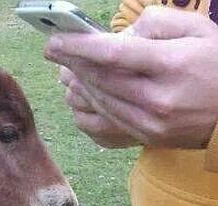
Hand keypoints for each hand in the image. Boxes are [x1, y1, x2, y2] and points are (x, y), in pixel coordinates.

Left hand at [45, 6, 217, 148]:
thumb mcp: (197, 30)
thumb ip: (155, 24)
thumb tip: (119, 35)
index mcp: (171, 65)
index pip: (112, 55)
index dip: (78, 48)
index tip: (53, 42)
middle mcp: (159, 98)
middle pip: (100, 80)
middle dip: (72, 63)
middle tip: (55, 51)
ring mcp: (152, 123)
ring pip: (99, 101)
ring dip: (78, 84)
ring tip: (68, 68)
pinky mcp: (148, 137)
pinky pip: (105, 122)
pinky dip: (90, 105)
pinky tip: (84, 91)